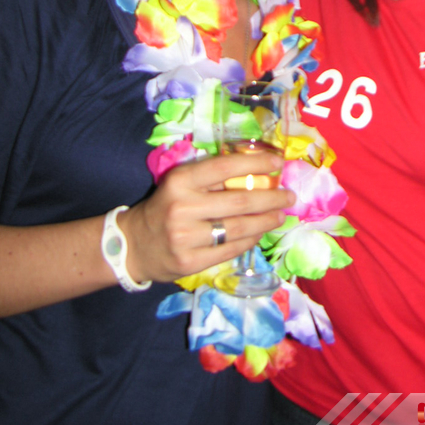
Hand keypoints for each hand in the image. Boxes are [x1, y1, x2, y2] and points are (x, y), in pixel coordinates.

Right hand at [121, 152, 295, 283]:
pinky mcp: (190, 262)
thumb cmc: (166, 206)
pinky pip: (230, 249)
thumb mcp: (181, 184)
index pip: (224, 167)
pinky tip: (260, 233)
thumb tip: (258, 172)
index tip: (278, 161)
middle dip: (271, 198)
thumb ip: (211, 179)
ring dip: (266, 221)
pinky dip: (250, 240)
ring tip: (281, 215)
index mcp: (180, 181)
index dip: (255, 163)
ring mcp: (186, 237)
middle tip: (289, 195)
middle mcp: (182, 207)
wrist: (134, 245)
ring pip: (238, 228)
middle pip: (239, 201)